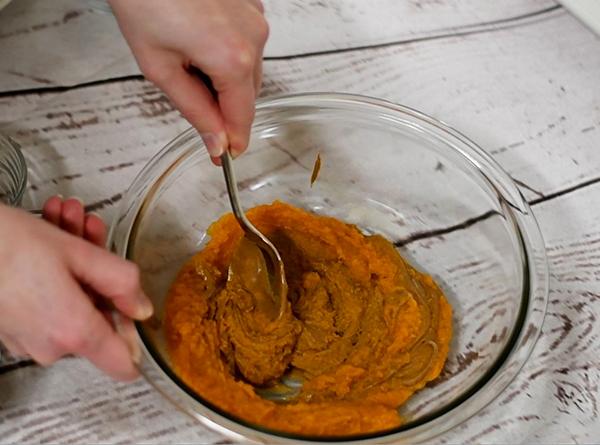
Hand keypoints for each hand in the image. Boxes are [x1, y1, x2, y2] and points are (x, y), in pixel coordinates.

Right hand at [0, 197, 151, 379]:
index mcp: (74, 333)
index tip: (136, 309)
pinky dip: (54, 272)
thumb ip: (123, 283)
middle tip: (90, 231)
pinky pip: (49, 303)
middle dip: (99, 271)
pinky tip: (50, 232)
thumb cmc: (7, 244)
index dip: (136, 335)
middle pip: (98, 314)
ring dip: (77, 261)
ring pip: (73, 301)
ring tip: (67, 218)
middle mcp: (51, 345)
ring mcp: (29, 338)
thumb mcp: (80, 254)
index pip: (123, 362)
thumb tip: (141, 306)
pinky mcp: (13, 327)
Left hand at [108, 0, 268, 160]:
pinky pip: (248, 44)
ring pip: (249, 70)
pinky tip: (199, 39)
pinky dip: (229, 53)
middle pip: (247, 95)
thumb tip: (217, 142)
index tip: (224, 155)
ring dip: (225, 78)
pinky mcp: (252, 5)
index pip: (242, 117)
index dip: (232, 141)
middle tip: (189, 96)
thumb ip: (194, 111)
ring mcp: (256, 18)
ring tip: (187, 57)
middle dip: (224, 106)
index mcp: (233, 60)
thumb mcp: (160, 67)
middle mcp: (254, 39)